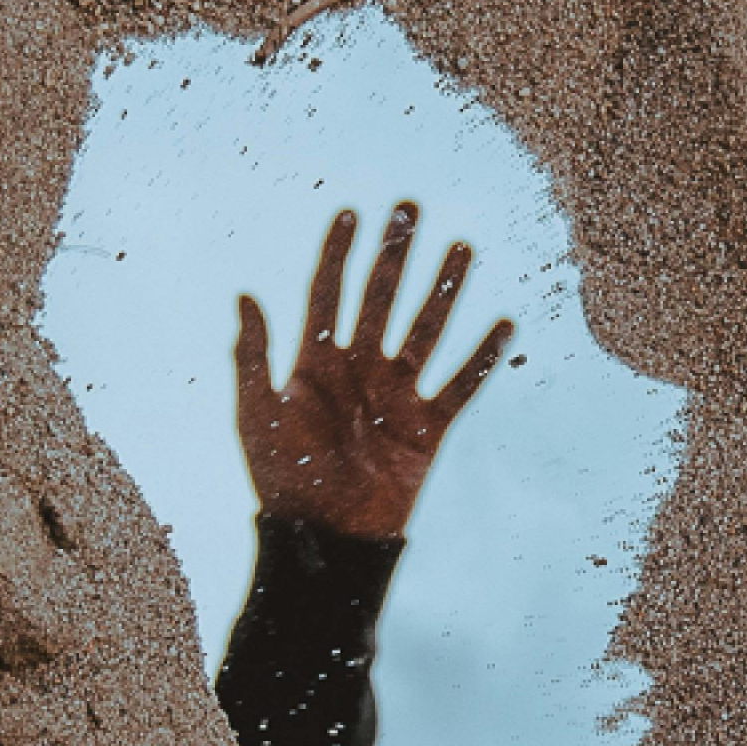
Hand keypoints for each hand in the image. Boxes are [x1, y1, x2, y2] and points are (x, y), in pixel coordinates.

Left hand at [234, 203, 514, 539]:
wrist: (326, 537)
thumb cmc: (283, 478)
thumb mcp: (256, 414)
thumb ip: (253, 355)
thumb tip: (244, 294)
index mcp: (316, 363)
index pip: (328, 294)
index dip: (338, 253)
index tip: (351, 212)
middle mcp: (360, 370)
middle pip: (382, 299)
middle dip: (397, 253)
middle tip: (411, 208)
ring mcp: (396, 396)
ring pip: (426, 330)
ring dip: (443, 290)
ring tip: (462, 247)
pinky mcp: (428, 428)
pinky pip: (461, 384)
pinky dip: (483, 357)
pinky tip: (503, 323)